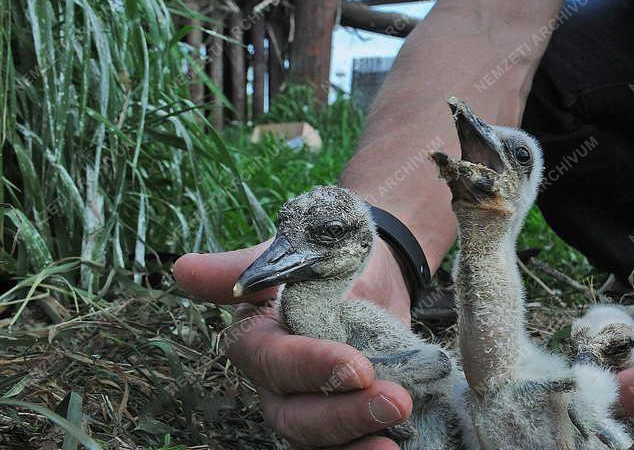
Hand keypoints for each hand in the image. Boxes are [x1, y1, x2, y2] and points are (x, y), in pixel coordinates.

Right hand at [174, 241, 413, 448]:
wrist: (370, 269)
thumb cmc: (321, 258)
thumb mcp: (290, 252)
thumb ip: (241, 267)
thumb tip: (183, 269)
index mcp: (257, 340)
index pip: (273, 362)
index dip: (311, 368)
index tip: (358, 368)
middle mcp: (277, 384)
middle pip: (294, 418)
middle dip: (343, 415)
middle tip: (394, 402)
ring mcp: (310, 407)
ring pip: (316, 443)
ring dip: (355, 444)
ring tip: (395, 438)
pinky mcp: (344, 420)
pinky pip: (345, 448)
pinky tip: (400, 447)